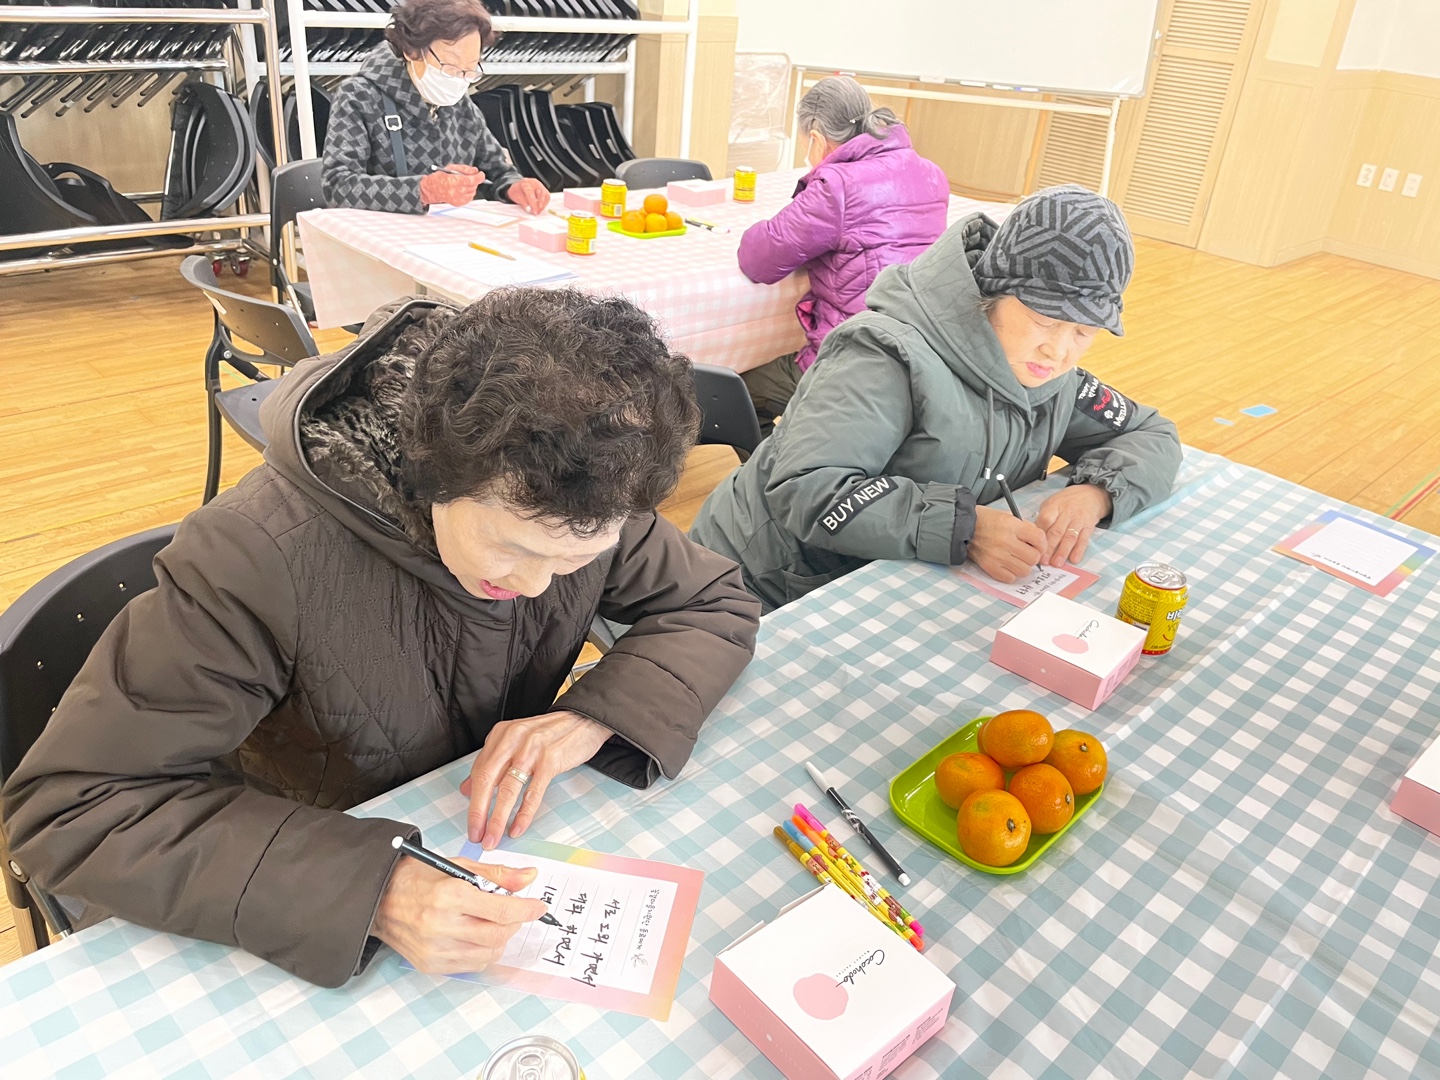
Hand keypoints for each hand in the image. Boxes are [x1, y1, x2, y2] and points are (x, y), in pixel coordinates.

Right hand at [371, 856, 549, 974]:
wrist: (379, 898)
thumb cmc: (418, 877)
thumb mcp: (458, 866)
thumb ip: (496, 874)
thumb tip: (529, 877)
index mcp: (448, 896)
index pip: (500, 910)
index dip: (526, 909)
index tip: (539, 906)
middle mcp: (440, 926)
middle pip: (497, 936)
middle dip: (514, 924)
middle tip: (516, 912)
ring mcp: (433, 950)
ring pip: (487, 955)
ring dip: (500, 940)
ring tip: (495, 923)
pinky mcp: (429, 965)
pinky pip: (470, 965)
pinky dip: (482, 952)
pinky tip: (477, 935)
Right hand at [419, 164, 482, 206]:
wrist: (432, 189)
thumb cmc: (441, 177)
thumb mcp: (452, 168)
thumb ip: (465, 169)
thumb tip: (475, 171)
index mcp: (456, 181)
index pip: (473, 180)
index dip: (479, 176)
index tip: (481, 174)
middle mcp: (458, 191)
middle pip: (474, 185)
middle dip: (474, 180)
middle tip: (470, 177)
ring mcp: (459, 198)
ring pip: (473, 191)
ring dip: (471, 187)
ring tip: (463, 183)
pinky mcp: (459, 203)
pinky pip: (469, 197)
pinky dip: (468, 193)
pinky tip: (462, 189)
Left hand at [461, 710, 610, 847]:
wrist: (584, 720)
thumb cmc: (551, 733)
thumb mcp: (517, 742)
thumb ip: (494, 763)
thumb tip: (468, 789)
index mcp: (501, 734)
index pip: (479, 771)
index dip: (472, 800)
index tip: (472, 822)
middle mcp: (513, 739)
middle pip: (487, 779)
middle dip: (478, 812)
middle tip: (477, 835)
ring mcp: (532, 749)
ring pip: (509, 788)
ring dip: (498, 818)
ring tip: (493, 837)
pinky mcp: (551, 760)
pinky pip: (533, 792)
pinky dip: (523, 813)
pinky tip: (517, 827)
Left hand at [505, 177, 549, 214]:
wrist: (519, 186)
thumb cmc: (517, 191)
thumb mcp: (515, 196)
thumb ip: (523, 202)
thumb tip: (530, 209)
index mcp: (525, 183)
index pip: (530, 193)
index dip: (533, 203)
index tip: (534, 211)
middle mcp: (534, 183)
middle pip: (540, 193)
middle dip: (540, 204)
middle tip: (537, 212)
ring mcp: (540, 185)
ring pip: (545, 195)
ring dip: (543, 205)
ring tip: (539, 211)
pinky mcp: (544, 189)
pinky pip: (547, 196)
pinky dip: (545, 203)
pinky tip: (541, 208)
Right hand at [968, 505, 1047, 582]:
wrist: (963, 527)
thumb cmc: (986, 521)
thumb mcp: (1008, 516)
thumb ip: (1025, 528)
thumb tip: (1039, 543)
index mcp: (1012, 526)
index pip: (1039, 539)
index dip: (1042, 544)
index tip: (1038, 545)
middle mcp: (1006, 542)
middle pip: (1034, 558)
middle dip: (1033, 556)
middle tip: (1027, 553)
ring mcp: (997, 556)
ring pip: (1024, 570)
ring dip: (1023, 566)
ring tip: (1016, 560)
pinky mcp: (990, 567)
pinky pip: (1010, 578)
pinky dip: (1011, 573)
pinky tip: (1007, 565)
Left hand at [1034, 484, 1111, 566]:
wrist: (1090, 495)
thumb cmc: (1065, 502)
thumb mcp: (1052, 504)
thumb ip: (1043, 519)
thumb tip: (1032, 537)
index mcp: (1054, 506)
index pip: (1046, 519)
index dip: (1040, 533)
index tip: (1033, 546)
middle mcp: (1067, 513)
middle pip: (1057, 531)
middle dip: (1049, 547)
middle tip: (1043, 561)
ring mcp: (1079, 520)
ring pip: (1070, 537)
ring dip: (1063, 552)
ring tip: (1056, 563)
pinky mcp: (1089, 527)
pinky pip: (1084, 540)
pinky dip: (1079, 550)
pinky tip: (1074, 559)